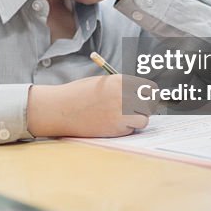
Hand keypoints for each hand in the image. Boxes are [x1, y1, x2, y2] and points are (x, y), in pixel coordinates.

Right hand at [26, 73, 156, 137]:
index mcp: (120, 81)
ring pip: (144, 119)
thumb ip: (121, 87)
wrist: (61, 109)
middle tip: (138, 109)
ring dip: (138, 119)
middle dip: (145, 107)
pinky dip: (126, 128)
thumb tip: (141, 94)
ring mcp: (121, 113)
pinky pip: (131, 129)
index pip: (148, 88)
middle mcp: (124, 96)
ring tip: (125, 117)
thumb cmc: (80, 94)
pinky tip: (112, 124)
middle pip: (149, 103)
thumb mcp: (102, 83)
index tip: (147, 98)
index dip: (149, 94)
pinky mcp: (116, 129)